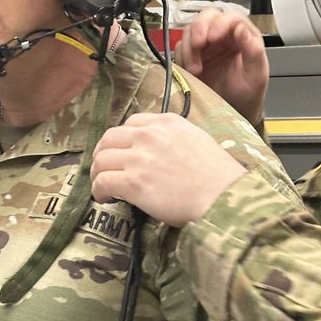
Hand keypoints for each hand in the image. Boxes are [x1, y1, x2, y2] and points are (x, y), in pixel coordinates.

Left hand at [91, 112, 245, 226]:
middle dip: (102, 153)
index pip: (132, 123)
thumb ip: (177, 139)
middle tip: (103, 167)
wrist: (223, 197)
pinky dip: (98, 189)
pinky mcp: (133, 182)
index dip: (121, 138)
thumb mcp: (199, 141)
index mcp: (168, 123)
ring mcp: (139, 158)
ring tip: (101, 184)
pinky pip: (102, 181)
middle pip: (110, 138)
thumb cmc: (219, 177)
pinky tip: (103, 197)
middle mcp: (150, 135)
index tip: (121, 151)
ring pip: (101, 159)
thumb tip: (162, 153)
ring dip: (97, 172)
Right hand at [176, 8, 267, 125]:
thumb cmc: (249, 93)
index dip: (220, 23)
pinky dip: (183, 57)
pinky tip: (192, 72)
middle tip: (197, 44)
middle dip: (199, 28)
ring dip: (189, 46)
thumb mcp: (256, 74)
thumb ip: (253, 50)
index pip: (230, 17)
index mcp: (242, 35)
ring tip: (195, 69)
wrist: (234, 112)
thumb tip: (242, 29)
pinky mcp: (192, 56)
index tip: (213, 37)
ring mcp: (206, 44)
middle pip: (207, 17)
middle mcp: (223, 35)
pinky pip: (181, 48)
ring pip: (191, 30)